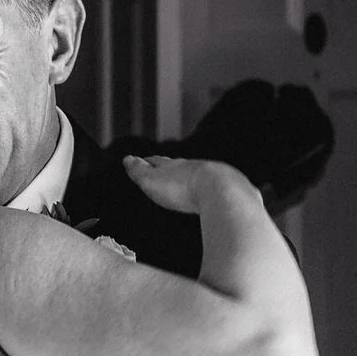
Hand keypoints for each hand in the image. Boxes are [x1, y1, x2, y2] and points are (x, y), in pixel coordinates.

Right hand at [122, 153, 259, 215]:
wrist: (220, 190)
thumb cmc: (184, 187)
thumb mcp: (152, 180)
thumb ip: (139, 171)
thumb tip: (128, 159)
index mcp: (173, 166)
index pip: (157, 162)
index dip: (148, 162)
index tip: (140, 160)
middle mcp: (193, 168)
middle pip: (178, 167)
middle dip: (169, 168)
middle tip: (162, 169)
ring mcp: (212, 178)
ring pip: (198, 175)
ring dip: (190, 178)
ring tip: (184, 182)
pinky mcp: (228, 192)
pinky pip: (214, 189)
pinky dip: (208, 190)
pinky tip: (208, 196)